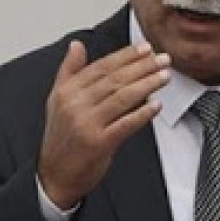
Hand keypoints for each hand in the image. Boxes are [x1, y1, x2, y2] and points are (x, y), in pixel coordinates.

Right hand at [38, 40, 169, 208]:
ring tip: (164, 76)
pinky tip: (156, 105)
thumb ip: (69, 71)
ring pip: (122, 98)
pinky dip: (142, 113)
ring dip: (147, 85)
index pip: (101, 66)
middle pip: (114, 79)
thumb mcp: (57, 100)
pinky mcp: (99, 143)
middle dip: (142, 67)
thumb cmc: (61, 138)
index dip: (126, 56)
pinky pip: (125, 124)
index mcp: (67, 91)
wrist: (55, 174)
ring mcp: (87, 124)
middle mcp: (75, 104)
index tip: (145, 48)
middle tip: (162, 59)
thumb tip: (77, 46)